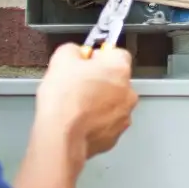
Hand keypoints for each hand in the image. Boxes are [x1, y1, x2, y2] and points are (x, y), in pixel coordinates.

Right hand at [37, 41, 137, 159]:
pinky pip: (106, 122)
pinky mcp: (115, 135)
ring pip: (112, 102)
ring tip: (75, 105)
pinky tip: (78, 120)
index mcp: (119, 68)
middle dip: (99, 80)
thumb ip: (73, 50)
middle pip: (116, 79)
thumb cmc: (64, 101)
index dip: (99, 56)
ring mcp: (123, 115)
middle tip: (77, 84)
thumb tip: (76, 53)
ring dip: (98, 101)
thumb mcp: (61, 59)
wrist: (61, 137)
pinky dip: (95, 121)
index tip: (86, 61)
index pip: (116, 53)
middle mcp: (128, 92)